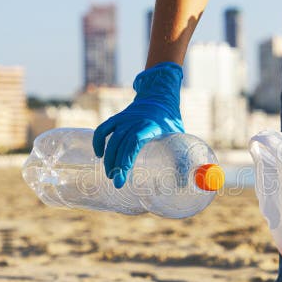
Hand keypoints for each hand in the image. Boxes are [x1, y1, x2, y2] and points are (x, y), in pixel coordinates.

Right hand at [93, 62, 183, 187]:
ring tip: (111, 174)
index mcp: (151, 126)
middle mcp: (135, 122)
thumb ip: (181, 158)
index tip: (123, 176)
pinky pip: (103, 129)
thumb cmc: (170, 121)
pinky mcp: (118, 119)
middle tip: (117, 182)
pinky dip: (98, 141)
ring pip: (111, 139)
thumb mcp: (179, 137)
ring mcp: (124, 119)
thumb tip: (183, 184)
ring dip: (109, 158)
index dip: (126, 159)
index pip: (134, 141)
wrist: (159, 97)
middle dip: (116, 165)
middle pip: (120, 144)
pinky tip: (99, 155)